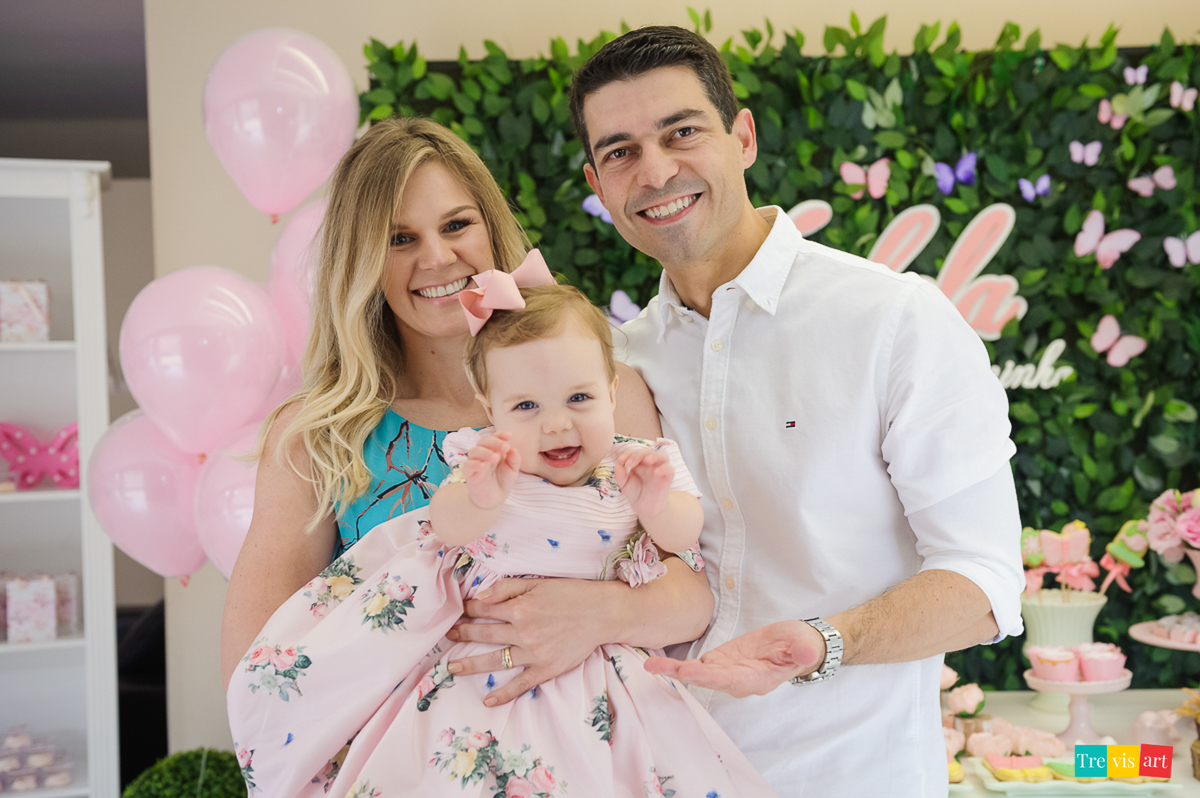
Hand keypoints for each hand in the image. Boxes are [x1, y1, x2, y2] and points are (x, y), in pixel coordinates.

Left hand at [445, 577, 616, 705]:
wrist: (602, 613)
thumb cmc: (572, 594)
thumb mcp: (538, 582)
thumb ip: (507, 587)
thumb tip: (479, 596)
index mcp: (519, 607)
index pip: (484, 609)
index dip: (468, 609)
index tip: (457, 612)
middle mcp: (522, 631)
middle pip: (483, 634)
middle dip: (462, 634)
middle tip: (447, 636)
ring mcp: (533, 652)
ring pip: (495, 660)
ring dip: (471, 664)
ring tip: (452, 667)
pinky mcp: (546, 669)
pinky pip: (520, 684)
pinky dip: (504, 693)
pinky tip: (488, 700)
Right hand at [461, 432, 520, 509]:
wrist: (494, 500)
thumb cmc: (502, 482)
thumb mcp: (513, 471)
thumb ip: (514, 460)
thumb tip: (513, 449)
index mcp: (494, 451)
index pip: (494, 438)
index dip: (500, 435)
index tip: (509, 435)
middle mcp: (483, 455)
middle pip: (483, 441)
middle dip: (494, 442)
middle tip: (505, 447)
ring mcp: (475, 463)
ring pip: (474, 451)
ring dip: (485, 452)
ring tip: (496, 457)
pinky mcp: (469, 474)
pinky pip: (467, 466)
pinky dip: (474, 464)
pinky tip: (482, 466)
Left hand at [614, 447, 672, 517]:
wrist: (646, 509)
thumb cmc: (636, 493)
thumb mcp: (625, 485)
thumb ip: (620, 476)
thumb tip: (618, 465)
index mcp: (640, 462)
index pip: (635, 452)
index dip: (628, 453)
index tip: (621, 460)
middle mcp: (651, 464)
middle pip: (648, 451)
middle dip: (638, 454)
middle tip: (629, 463)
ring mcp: (660, 470)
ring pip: (662, 455)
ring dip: (654, 455)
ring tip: (646, 460)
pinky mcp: (667, 478)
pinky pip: (670, 469)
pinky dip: (664, 468)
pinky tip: (656, 473)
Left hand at [642, 620, 823, 696]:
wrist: (795, 644)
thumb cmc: (800, 645)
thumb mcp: (804, 644)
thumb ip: (802, 650)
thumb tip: (806, 652)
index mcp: (756, 679)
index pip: (730, 679)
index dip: (709, 676)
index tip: (689, 671)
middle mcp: (737, 680)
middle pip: (706, 678)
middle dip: (682, 674)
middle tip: (658, 669)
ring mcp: (726, 671)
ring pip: (697, 673)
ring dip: (674, 670)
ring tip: (651, 665)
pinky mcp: (719, 661)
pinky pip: (697, 664)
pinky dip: (678, 664)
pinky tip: (659, 662)